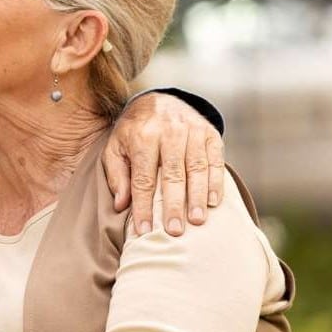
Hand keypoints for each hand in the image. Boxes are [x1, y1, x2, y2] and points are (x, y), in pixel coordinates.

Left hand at [104, 92, 225, 235]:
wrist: (159, 99)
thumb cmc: (133, 132)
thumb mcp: (115, 147)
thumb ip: (117, 175)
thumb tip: (121, 205)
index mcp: (142, 137)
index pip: (143, 178)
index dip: (143, 206)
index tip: (144, 230)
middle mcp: (169, 132)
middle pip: (172, 175)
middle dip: (173, 205)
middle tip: (174, 231)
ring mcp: (192, 131)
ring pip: (196, 168)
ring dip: (197, 197)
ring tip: (197, 220)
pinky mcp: (210, 133)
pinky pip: (215, 160)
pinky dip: (215, 182)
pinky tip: (214, 202)